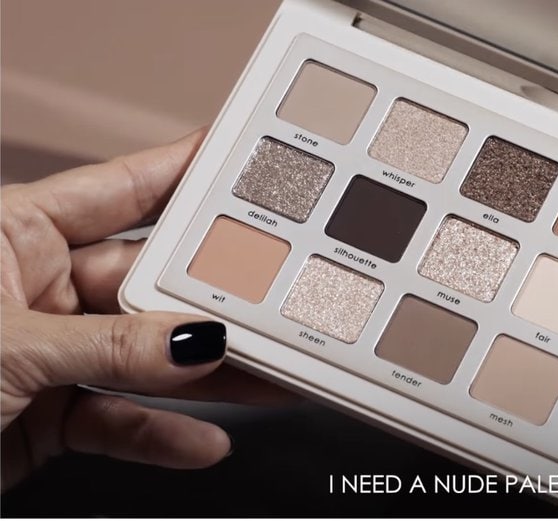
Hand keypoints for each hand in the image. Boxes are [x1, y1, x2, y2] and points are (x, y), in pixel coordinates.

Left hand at [1, 130, 295, 492]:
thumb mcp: (7, 347)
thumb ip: (112, 347)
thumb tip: (195, 341)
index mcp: (13, 235)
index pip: (118, 191)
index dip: (181, 175)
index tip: (238, 169)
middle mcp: (35, 288)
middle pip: (147, 285)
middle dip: (210, 301)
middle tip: (271, 302)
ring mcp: (47, 355)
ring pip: (145, 358)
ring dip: (205, 378)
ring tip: (267, 377)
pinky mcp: (49, 416)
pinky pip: (120, 421)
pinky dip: (161, 436)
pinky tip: (202, 441)